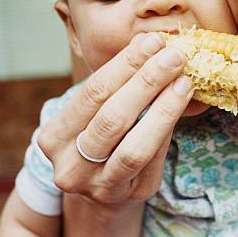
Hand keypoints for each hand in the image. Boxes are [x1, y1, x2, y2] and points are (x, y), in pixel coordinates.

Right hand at [37, 32, 196, 205]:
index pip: (91, 93)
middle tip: (174, 56)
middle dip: (147, 82)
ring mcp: (100, 187)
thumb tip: (151, 45)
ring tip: (184, 80)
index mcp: (53, 138)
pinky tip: (182, 103)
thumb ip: (117, 85)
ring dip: (163, 108)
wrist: (103, 191)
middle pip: (112, 118)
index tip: (152, 42)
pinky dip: (169, 127)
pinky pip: (154, 159)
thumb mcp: (95, 113)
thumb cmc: (100, 138)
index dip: (125, 65)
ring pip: (135, 146)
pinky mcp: (132, 194)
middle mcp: (70, 167)